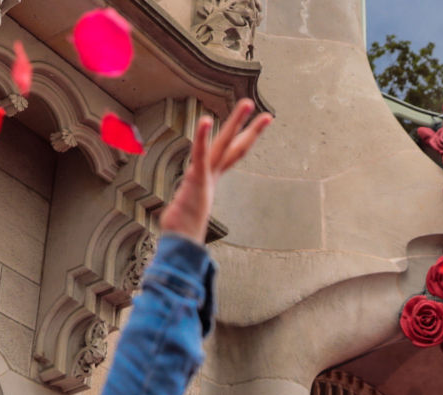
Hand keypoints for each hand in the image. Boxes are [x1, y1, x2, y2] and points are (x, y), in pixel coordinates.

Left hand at [158, 100, 271, 243]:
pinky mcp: (197, 179)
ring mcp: (206, 176)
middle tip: (266, 114)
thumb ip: (182, 205)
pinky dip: (202, 136)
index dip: (244, 139)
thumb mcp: (182, 209)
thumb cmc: (180, 228)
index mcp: (210, 179)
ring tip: (248, 104)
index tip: (255, 127)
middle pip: (235, 147)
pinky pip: (200, 154)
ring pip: (223, 144)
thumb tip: (175, 214)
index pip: (230, 155)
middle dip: (250, 129)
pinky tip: (205, 119)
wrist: (181, 242)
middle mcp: (212, 175)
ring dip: (236, 122)